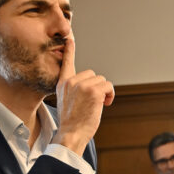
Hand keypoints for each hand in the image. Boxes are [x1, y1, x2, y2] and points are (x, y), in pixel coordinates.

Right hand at [52, 38, 114, 154]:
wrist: (71, 133)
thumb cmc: (72, 122)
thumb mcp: (66, 102)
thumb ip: (73, 90)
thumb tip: (89, 87)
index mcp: (63, 83)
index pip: (66, 62)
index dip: (70, 51)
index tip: (70, 39)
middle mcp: (71, 81)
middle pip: (93, 74)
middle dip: (98, 87)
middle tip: (96, 101)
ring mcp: (82, 85)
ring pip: (102, 80)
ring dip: (105, 92)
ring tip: (99, 104)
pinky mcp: (93, 91)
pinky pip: (108, 86)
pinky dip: (110, 94)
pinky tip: (105, 104)